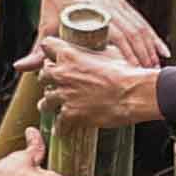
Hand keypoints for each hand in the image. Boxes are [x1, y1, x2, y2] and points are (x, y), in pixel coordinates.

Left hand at [34, 32, 166, 135]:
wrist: (133, 94)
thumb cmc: (125, 72)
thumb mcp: (108, 52)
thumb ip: (94, 51)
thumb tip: (96, 50)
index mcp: (69, 54)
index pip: (46, 45)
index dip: (49, 51)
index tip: (52, 56)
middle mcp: (62, 74)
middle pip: (42, 75)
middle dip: (49, 80)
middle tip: (55, 84)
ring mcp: (64, 95)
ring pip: (45, 101)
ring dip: (50, 104)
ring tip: (53, 107)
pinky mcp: (70, 115)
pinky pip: (58, 124)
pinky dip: (61, 127)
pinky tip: (63, 129)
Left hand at [38, 0, 164, 71]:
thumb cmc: (56, 0)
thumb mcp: (47, 24)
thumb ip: (39, 49)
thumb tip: (22, 68)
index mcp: (91, 15)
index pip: (112, 38)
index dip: (124, 57)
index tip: (130, 75)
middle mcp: (108, 10)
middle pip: (130, 37)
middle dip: (140, 57)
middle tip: (147, 78)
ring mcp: (118, 7)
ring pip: (140, 31)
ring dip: (149, 51)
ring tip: (156, 70)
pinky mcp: (124, 6)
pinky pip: (142, 24)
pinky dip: (153, 38)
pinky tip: (162, 50)